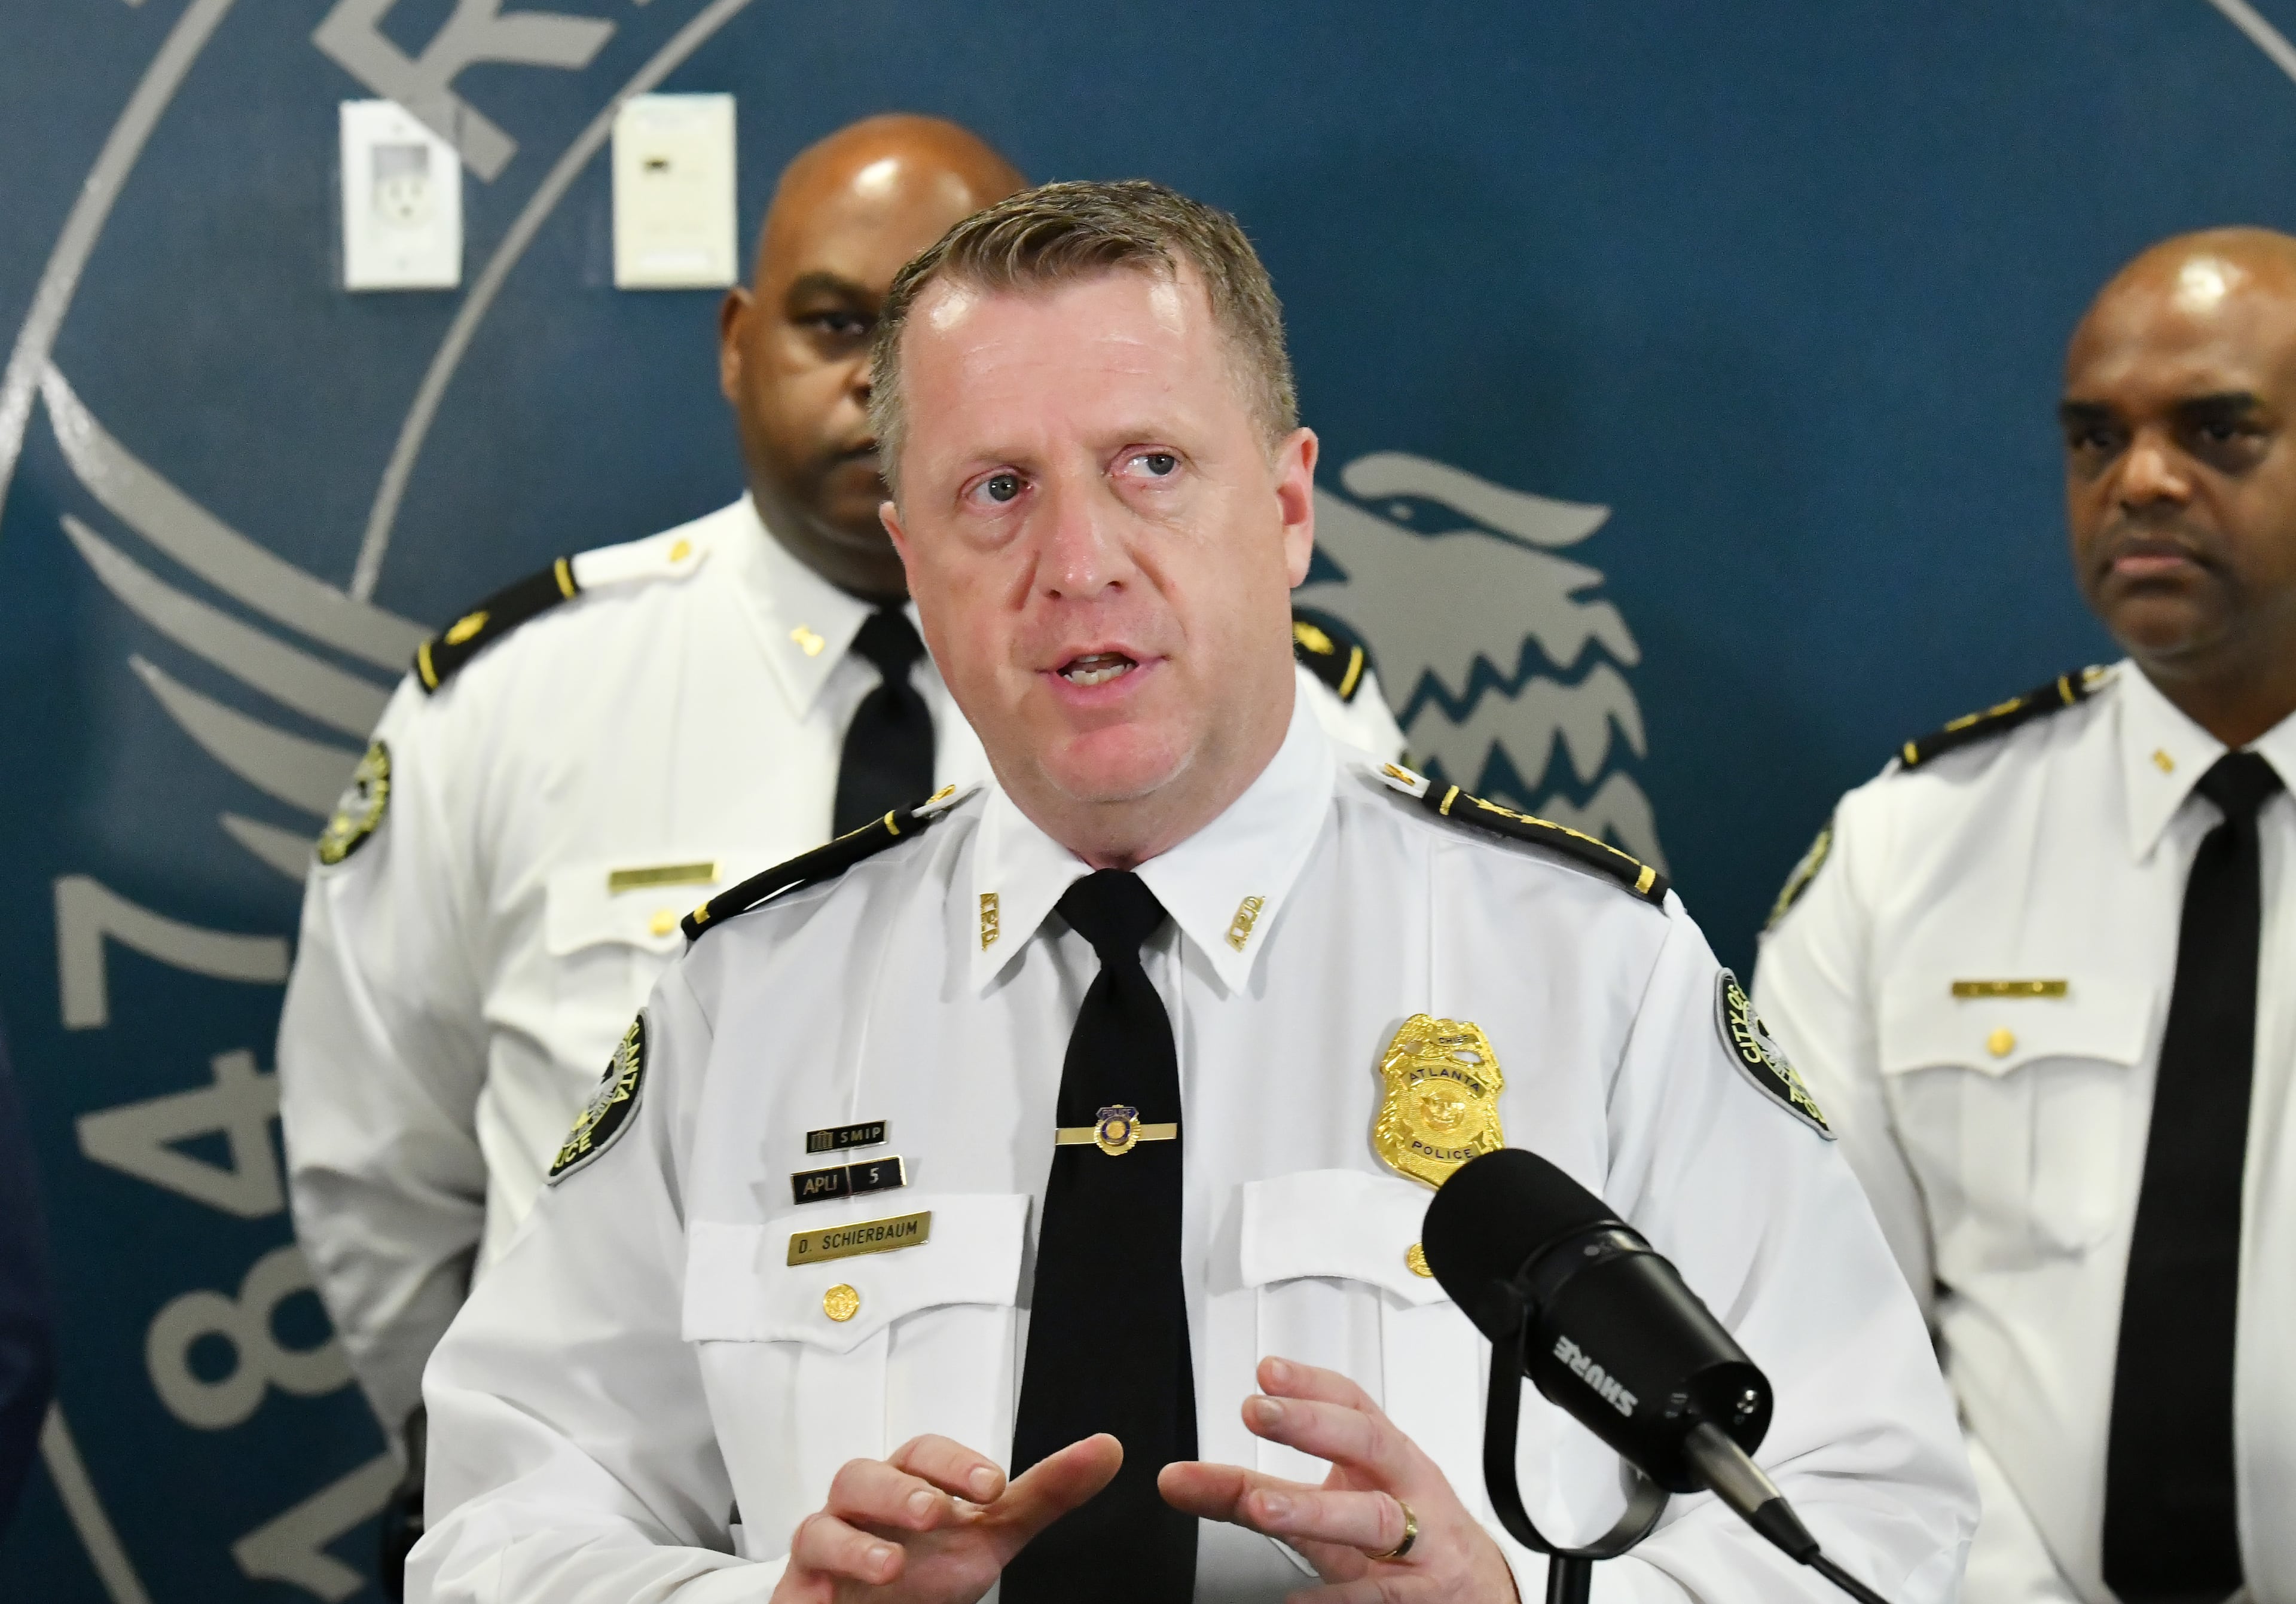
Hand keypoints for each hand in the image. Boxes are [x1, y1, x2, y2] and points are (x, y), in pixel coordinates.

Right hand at [769, 1432, 1120, 1603]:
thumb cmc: (927, 1566)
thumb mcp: (991, 1533)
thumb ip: (1045, 1494)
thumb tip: (1106, 1450)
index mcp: (905, 1483)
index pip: (921, 1453)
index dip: (953, 1462)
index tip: (992, 1483)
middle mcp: (858, 1509)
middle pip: (860, 1477)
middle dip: (897, 1492)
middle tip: (933, 1512)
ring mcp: (823, 1552)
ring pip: (819, 1530)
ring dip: (854, 1544)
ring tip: (890, 1567)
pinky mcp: (800, 1597)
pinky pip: (793, 1592)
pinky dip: (805, 1597)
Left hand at [1159, 1357, 1518, 1602]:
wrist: (1478, 1594)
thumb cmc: (1404, 1534)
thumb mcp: (1333, 1505)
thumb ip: (1251, 1490)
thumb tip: (1176, 1480)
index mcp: (1387, 1459)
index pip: (1355, 1405)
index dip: (1311, 1384)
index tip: (1266, 1371)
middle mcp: (1409, 1492)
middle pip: (1369, 1444)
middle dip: (1313, 1425)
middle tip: (1258, 1412)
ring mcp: (1421, 1545)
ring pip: (1373, 1519)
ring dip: (1316, 1509)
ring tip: (1262, 1507)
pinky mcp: (1423, 1599)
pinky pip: (1380, 1597)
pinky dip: (1340, 1599)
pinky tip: (1298, 1601)